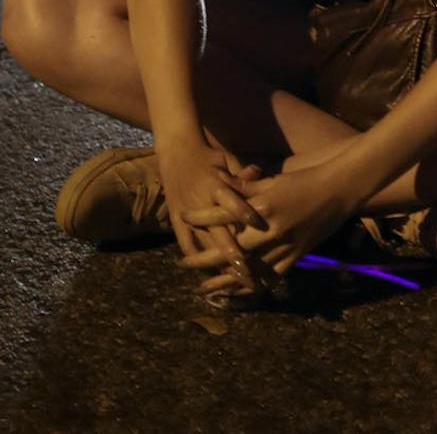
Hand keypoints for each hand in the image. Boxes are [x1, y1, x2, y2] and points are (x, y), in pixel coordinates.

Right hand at [157, 135, 267, 299]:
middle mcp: (201, 203)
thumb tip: (260, 172)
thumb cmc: (209, 157)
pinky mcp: (177, 222)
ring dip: (218, 265)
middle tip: (249, 275)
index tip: (259, 229)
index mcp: (215, 185)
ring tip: (233, 284)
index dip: (244, 214)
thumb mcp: (227, 160)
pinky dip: (197, 261)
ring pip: (204, 246)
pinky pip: (187, 246)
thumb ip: (243, 173)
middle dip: (234, 257)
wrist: (176, 153)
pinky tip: (209, 278)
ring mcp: (187, 215)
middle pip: (219, 234)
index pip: (231, 203)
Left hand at [181, 155, 360, 286]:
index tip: (182, 217)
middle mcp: (270, 231)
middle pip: (230, 250)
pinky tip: (238, 292)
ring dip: (223, 281)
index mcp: (263, 206)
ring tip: (204, 289)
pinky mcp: (294, 258)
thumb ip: (246, 184)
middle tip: (184, 263)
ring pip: (247, 270)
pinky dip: (251, 286)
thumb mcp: (273, 179)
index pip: (224, 213)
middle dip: (205, 259)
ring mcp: (283, 247)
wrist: (339, 192)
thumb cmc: (304, 181)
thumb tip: (220, 180)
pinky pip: (269, 277)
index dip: (201, 216)